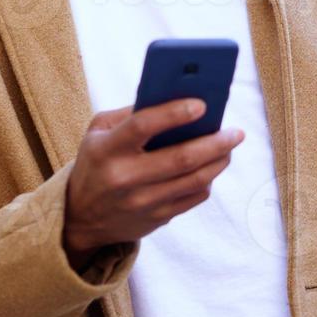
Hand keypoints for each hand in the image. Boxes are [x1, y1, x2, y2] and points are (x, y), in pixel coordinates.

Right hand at [62, 99, 244, 267]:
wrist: (81, 218)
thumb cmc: (96, 163)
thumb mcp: (97, 132)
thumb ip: (131, 113)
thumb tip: (176, 97)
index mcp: (107, 150)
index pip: (142, 126)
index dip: (174, 113)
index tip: (202, 104)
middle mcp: (124, 178)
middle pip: (180, 158)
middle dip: (215, 142)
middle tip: (235, 131)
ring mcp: (142, 202)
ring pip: (194, 180)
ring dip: (219, 160)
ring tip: (230, 145)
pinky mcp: (156, 219)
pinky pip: (193, 198)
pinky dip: (208, 179)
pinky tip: (213, 166)